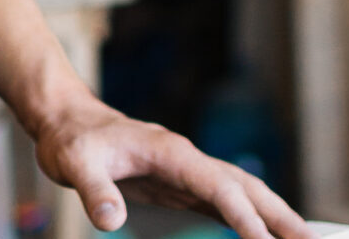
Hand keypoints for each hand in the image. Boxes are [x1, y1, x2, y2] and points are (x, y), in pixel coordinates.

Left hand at [33, 95, 308, 238]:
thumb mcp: (75, 164)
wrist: (67, 121)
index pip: (217, 186)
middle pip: (246, 187)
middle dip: (281, 215)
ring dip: (275, 217)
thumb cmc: (72, 140)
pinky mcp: (181, 185)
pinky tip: (264, 238)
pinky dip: (250, 220)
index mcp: (170, 152)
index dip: (243, 217)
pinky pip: (225, 203)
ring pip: (243, 193)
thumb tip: (112, 222)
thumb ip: (95, 192)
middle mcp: (187, 159)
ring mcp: (187, 172)